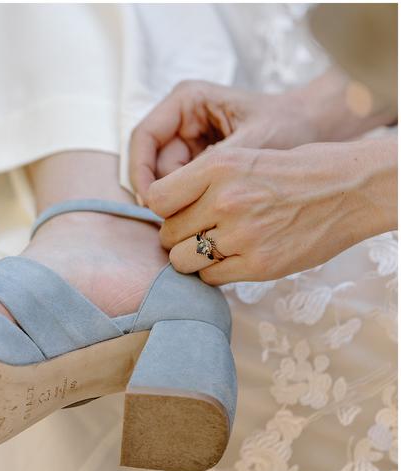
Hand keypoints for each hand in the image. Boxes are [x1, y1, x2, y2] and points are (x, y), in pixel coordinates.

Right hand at [128, 79, 318, 199]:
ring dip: (177, 199)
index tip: (151, 202)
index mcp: (187, 100)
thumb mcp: (249, 145)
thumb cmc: (288, 126)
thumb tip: (173, 196)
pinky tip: (206, 213)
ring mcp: (187, 139)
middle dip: (162, 190)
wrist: (315, 128)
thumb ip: (209, 167)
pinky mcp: (196, 159)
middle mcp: (181, 118)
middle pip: (151, 161)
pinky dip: (188, 202)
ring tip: (202, 214)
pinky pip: (180, 185)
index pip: (143, 137)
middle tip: (179, 218)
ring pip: (163, 177)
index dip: (140, 171)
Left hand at [145, 137, 396, 284]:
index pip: (155, 198)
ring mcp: (242, 235)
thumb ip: (198, 183)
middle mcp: (225, 200)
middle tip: (200, 230)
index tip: (175, 211)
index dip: (162, 209)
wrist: (350, 188)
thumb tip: (158, 212)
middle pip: (167, 233)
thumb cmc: (292, 171)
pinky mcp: (260, 265)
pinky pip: (210, 278)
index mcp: (218, 166)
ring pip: (181, 261)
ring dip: (192, 257)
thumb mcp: (241, 158)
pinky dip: (214, 272)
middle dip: (178, 235)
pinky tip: (234, 257)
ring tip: (214, 245)